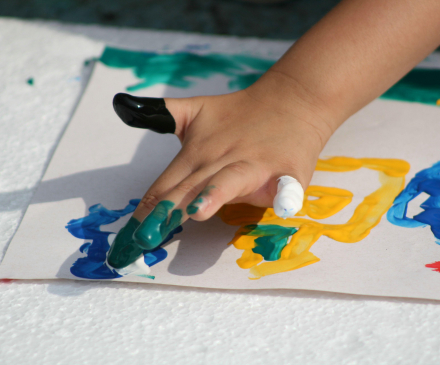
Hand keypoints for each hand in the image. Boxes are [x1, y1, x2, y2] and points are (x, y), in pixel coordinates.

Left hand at [107, 74, 334, 268]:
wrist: (292, 101)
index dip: (143, 214)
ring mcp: (254, 165)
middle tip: (141, 239)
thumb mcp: (197, 110)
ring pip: (230, 181)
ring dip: (214, 195)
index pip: (163, 187)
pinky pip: (286, 185)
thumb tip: (120, 106)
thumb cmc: (240, 114)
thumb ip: (162, 115)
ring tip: (198, 210)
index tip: (124, 243)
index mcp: (196, 153)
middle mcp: (220, 160)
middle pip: (187, 190)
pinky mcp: (287, 170)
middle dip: (164, 214)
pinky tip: (284, 202)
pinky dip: (286, 193)